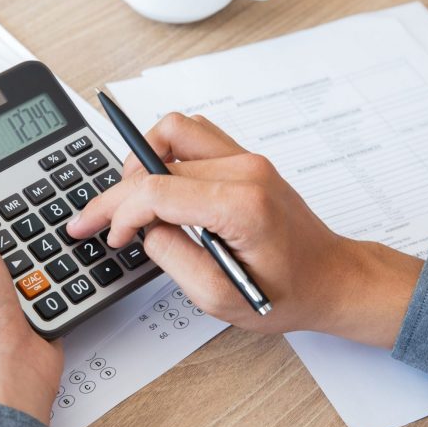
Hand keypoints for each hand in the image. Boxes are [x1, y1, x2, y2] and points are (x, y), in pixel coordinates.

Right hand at [68, 113, 422, 347]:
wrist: (331, 278)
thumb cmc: (287, 292)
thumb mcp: (219, 297)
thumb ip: (171, 257)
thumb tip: (143, 227)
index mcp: (241, 205)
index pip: (156, 190)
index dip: (119, 212)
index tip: (107, 234)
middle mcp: (245, 169)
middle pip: (157, 158)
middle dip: (118, 191)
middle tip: (96, 218)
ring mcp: (247, 158)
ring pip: (174, 129)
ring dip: (143, 159)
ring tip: (131, 199)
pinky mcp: (245, 158)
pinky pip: (193, 135)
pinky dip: (165, 154)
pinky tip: (159, 185)